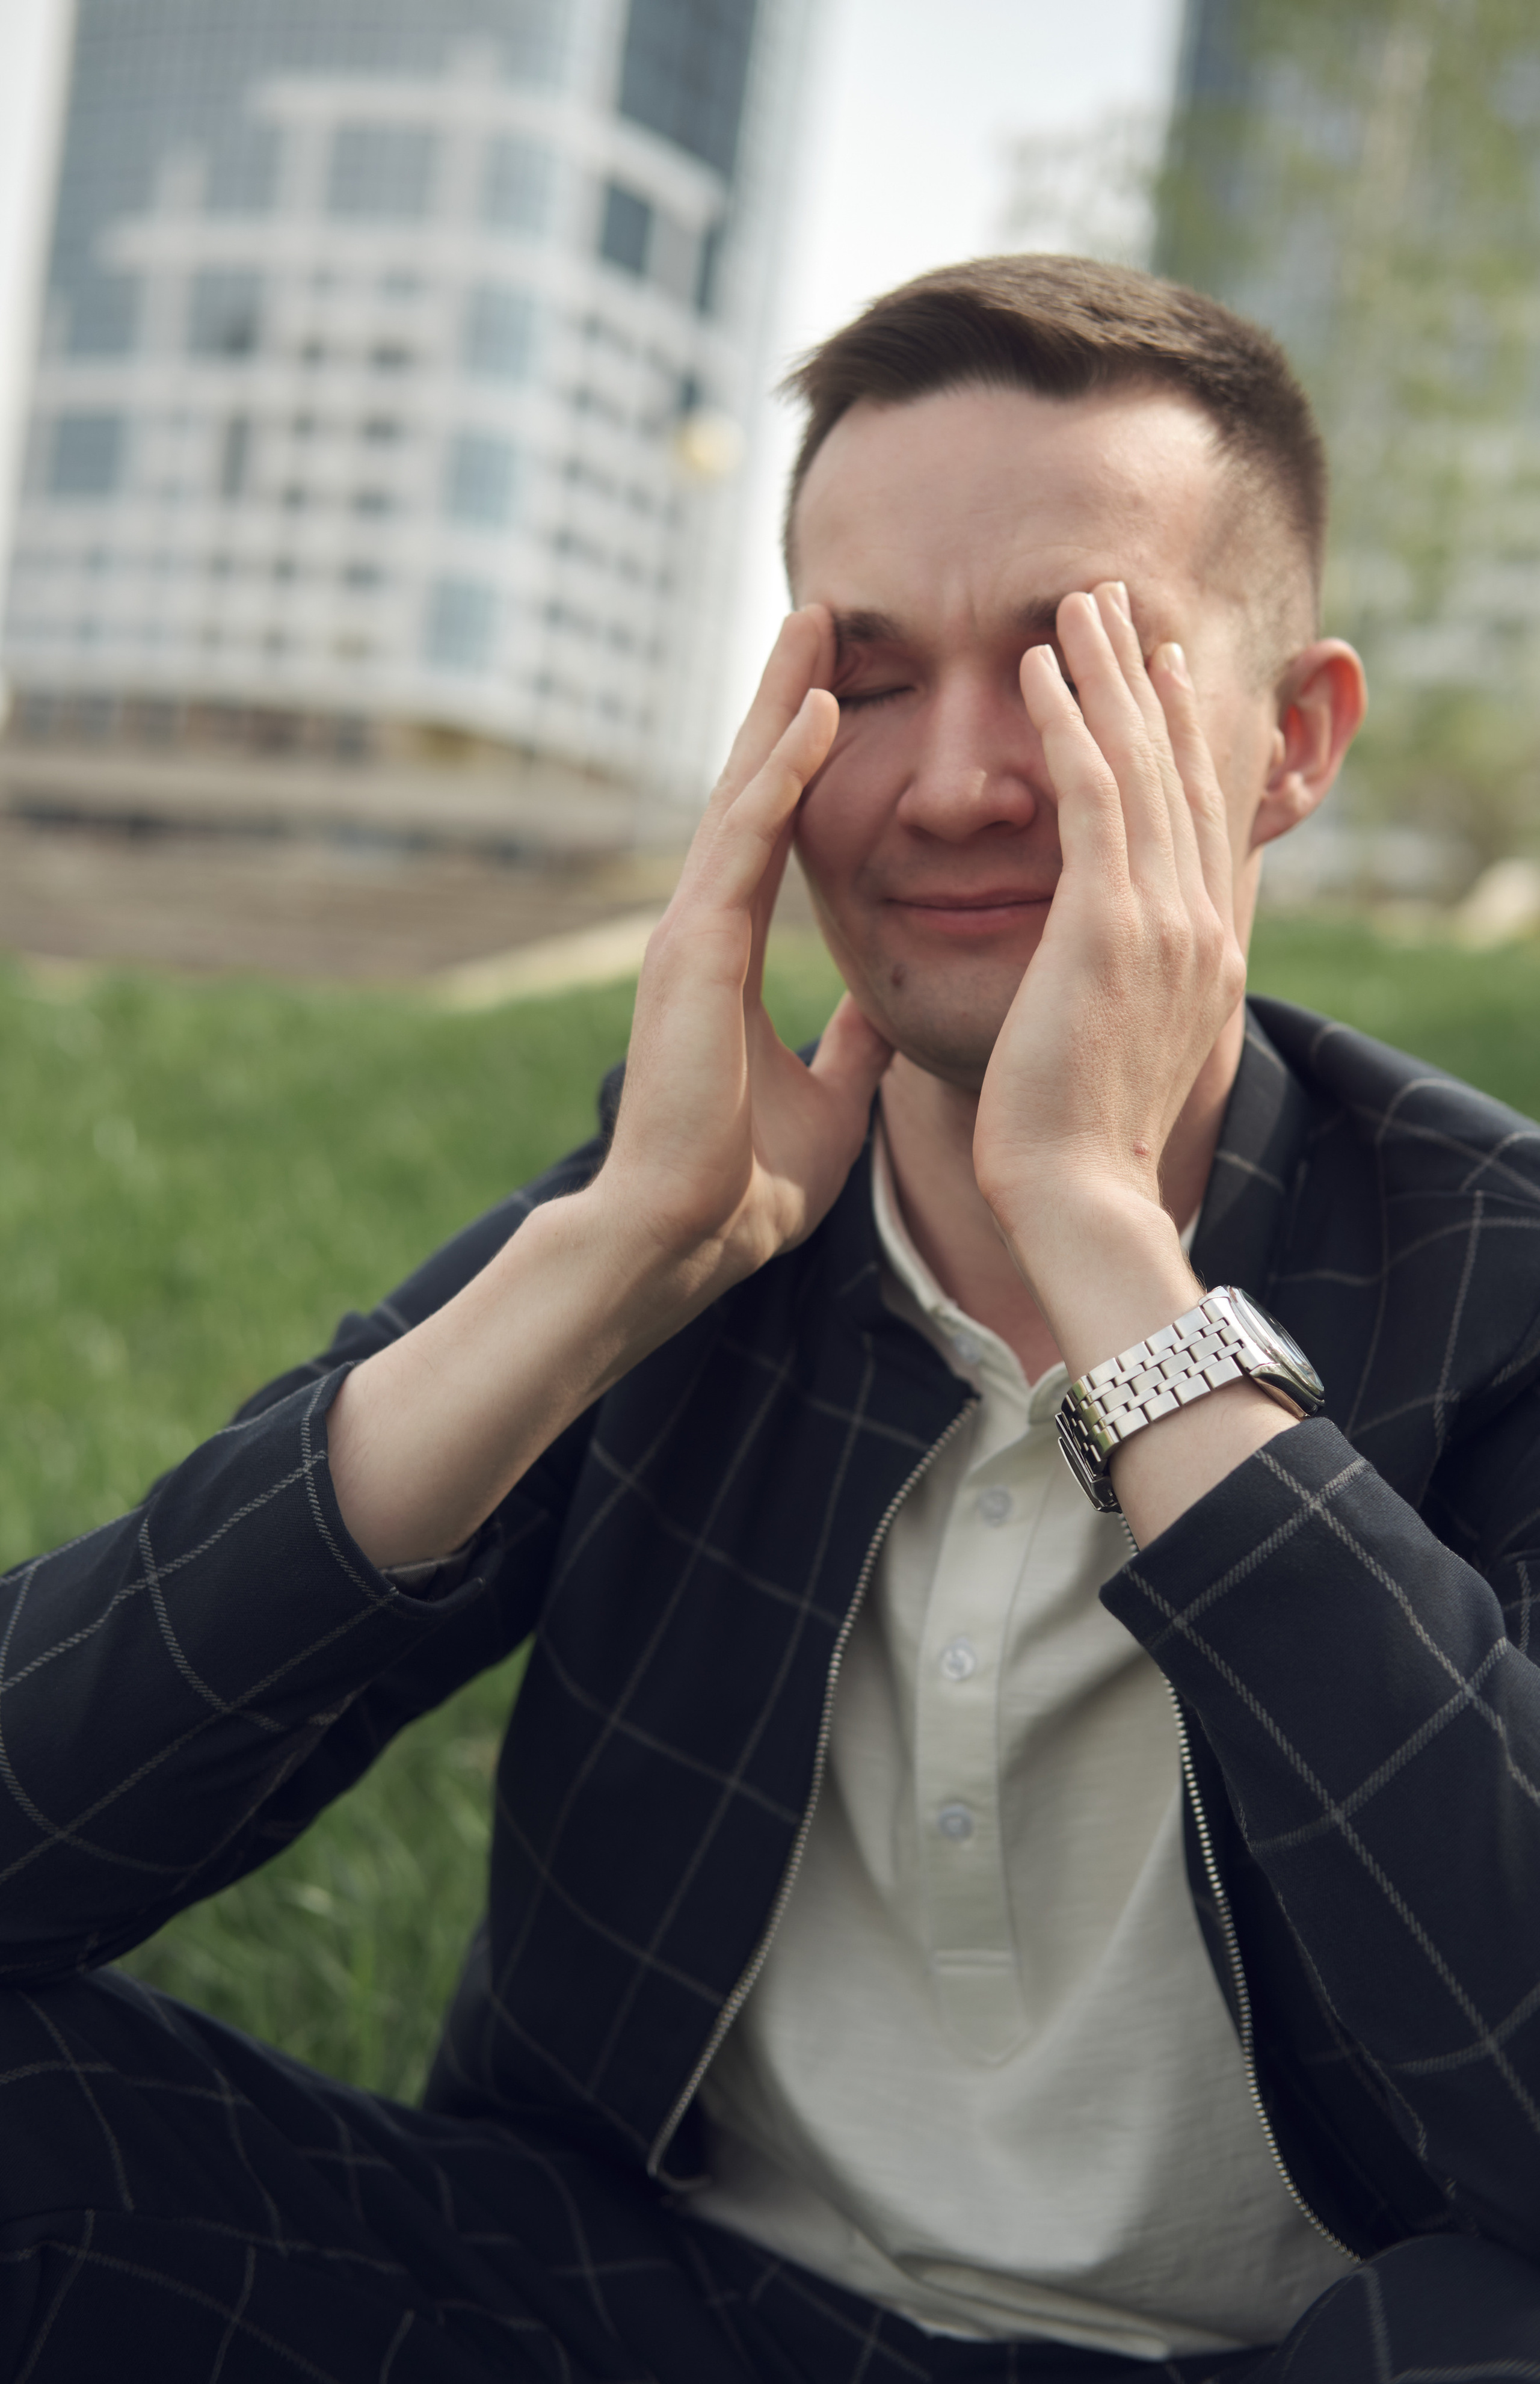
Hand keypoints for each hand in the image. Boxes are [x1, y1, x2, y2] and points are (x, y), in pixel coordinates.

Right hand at [597, 607, 894, 1301]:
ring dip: (779, 705)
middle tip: (820, 615)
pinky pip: (744, 844)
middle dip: (786, 698)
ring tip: (814, 624)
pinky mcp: (692, 953)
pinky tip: (814, 713)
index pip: (777, 831)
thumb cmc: (744, 1183)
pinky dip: (780, 776)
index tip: (839, 686)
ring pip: (743, 794)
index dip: (806, 757)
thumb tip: (886, 1014)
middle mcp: (705, 927)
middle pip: (755, 788)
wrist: (686, 1238)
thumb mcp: (830, 1098)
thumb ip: (851, 1046)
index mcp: (732, 955)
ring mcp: (691, 933)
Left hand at [971, 582, 1282, 1542]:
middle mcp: (1197, 922)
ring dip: (1108, 675)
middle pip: (1176, 773)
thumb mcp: (1114, 1052)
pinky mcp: (1108, 923)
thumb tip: (1088, 980)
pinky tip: (1041, 667)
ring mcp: (1161, 919)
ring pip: (1137, 763)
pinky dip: (1068, 720)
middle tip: (1123, 609)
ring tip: (1080, 605)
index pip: (1191, 819)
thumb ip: (1111, 996)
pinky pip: (1089, 792)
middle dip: (1148, 683)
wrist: (1080, 1199)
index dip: (1179, 739)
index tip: (1160, 677)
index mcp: (1200, 954)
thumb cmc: (1074, 1149)